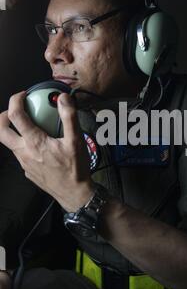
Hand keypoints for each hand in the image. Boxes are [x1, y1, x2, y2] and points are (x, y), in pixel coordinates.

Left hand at [0, 91, 94, 211]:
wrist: (74, 193)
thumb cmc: (75, 169)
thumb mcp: (76, 141)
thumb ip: (69, 117)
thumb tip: (63, 99)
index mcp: (34, 142)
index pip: (15, 115)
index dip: (16, 100)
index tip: (23, 95)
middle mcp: (24, 153)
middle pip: (0, 130)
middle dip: (3, 117)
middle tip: (15, 111)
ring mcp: (24, 163)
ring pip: (10, 143)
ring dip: (15, 132)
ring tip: (31, 127)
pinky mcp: (28, 171)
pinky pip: (20, 155)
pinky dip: (25, 145)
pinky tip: (40, 146)